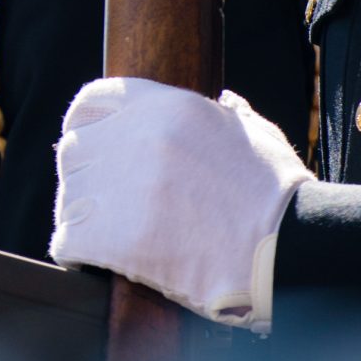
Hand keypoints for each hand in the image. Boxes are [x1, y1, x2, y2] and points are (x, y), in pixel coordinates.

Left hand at [49, 78, 308, 332]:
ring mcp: (124, 187)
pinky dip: (75, 252)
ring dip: (80, 217)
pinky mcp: (117, 238)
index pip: (92, 102)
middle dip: (85, 178)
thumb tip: (225, 100)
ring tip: (103, 236)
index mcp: (168, 107)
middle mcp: (138, 138)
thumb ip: (229, 116)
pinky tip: (93, 260)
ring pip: (68, 197)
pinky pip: (67, 240)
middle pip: (73, 151)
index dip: (87, 128)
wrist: (293, 250)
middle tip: (102, 204)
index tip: (94, 151)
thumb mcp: (257, 137)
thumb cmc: (280, 198)